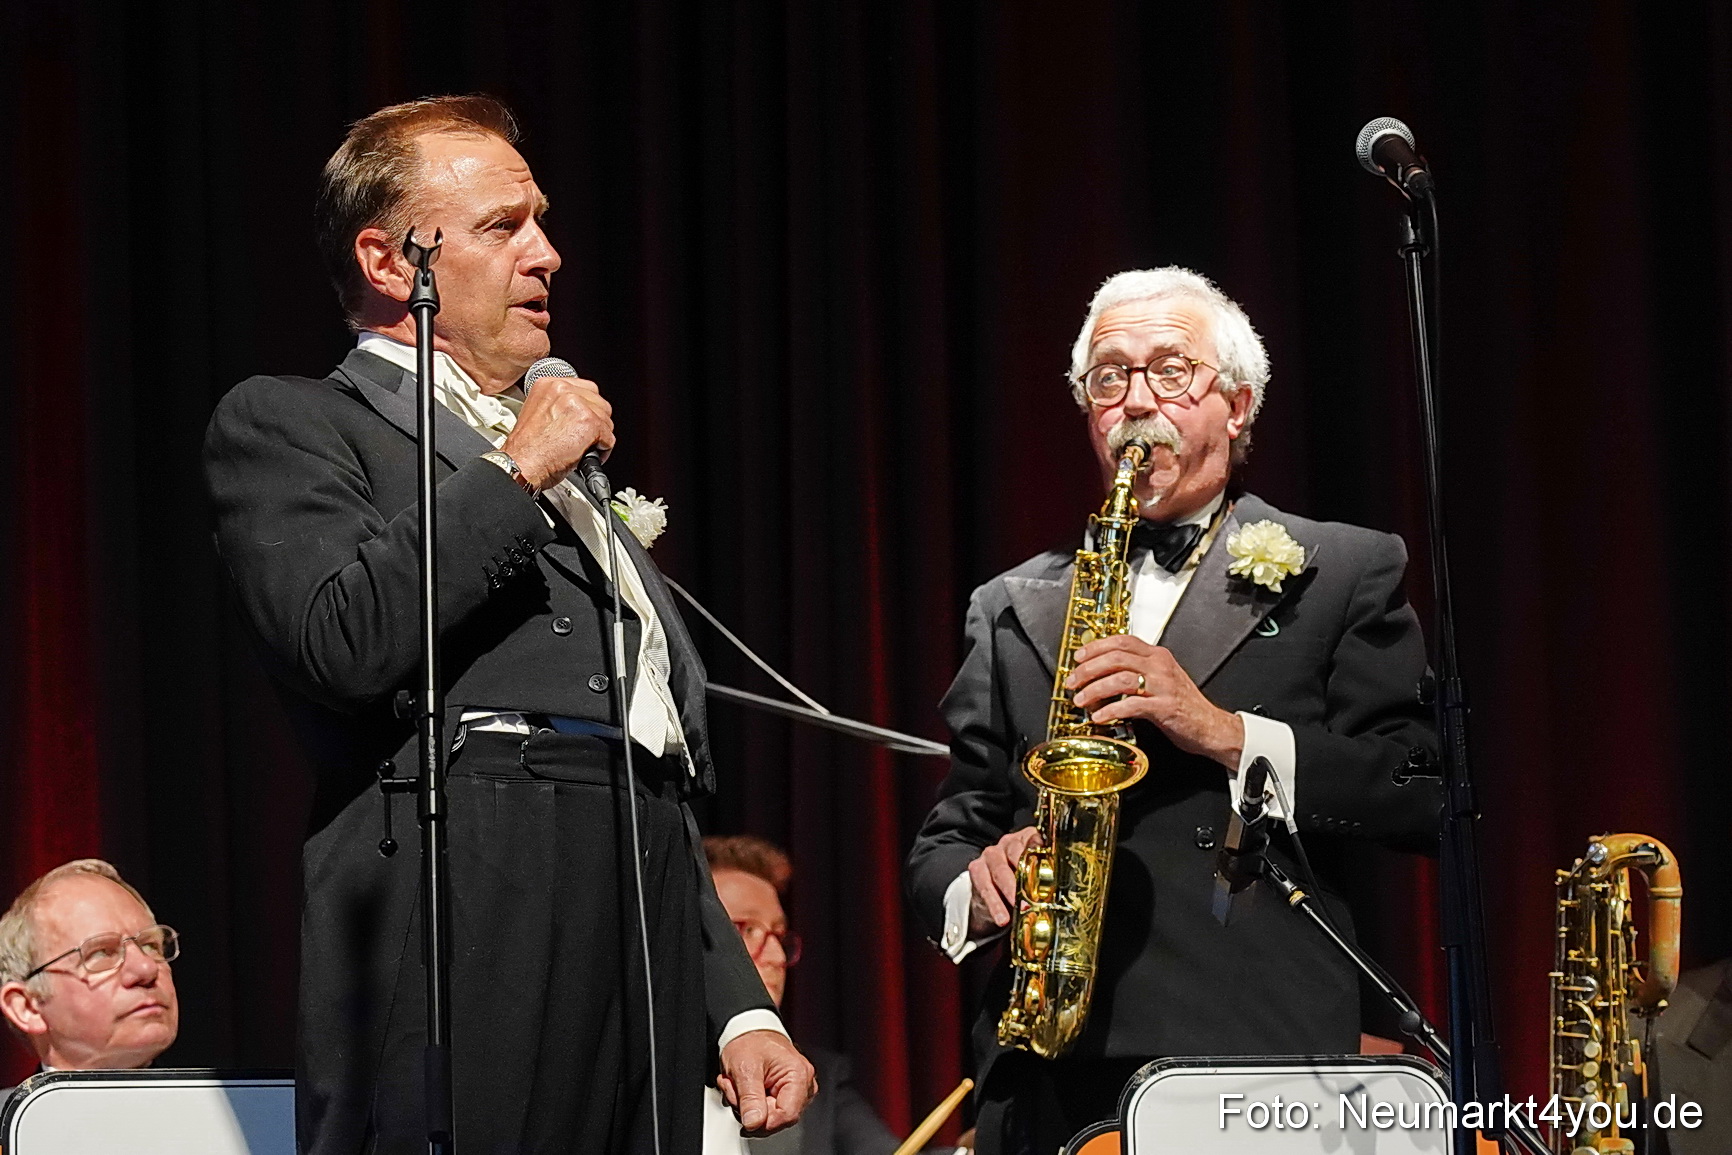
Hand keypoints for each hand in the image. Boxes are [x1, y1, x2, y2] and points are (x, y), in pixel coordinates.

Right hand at [498, 372, 613, 490]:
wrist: (522, 464)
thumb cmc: (526, 448)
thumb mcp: (537, 412)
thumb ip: (558, 406)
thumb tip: (576, 411)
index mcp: (549, 385)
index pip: (586, 388)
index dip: (588, 407)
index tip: (584, 418)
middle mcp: (564, 390)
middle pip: (599, 402)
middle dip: (596, 421)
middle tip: (586, 436)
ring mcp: (578, 405)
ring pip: (606, 420)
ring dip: (600, 436)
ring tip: (584, 447)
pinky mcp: (589, 423)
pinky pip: (609, 437)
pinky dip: (602, 450)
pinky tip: (586, 455)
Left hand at [718, 1029, 816, 1134]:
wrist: (748, 1031)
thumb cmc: (750, 1041)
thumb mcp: (744, 1068)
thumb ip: (749, 1098)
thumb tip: (754, 1123)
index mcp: (799, 1075)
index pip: (787, 1115)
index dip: (764, 1122)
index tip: (745, 1117)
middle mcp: (804, 1084)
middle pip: (779, 1118)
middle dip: (751, 1110)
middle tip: (735, 1091)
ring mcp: (796, 1090)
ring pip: (771, 1116)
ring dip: (748, 1107)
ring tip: (738, 1086)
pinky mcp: (786, 1093)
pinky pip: (768, 1110)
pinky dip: (751, 1104)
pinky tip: (744, 1089)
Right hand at [966, 827, 1040, 936]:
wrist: (996, 891)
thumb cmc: (1023, 881)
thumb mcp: (1038, 875)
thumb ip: (1048, 876)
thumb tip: (1066, 891)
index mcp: (1027, 839)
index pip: (1034, 838)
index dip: (1040, 847)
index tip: (1047, 857)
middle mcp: (1008, 842)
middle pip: (1015, 853)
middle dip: (1026, 875)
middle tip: (1036, 894)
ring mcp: (991, 854)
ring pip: (1000, 871)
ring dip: (1010, 891)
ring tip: (1020, 909)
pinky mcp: (977, 869)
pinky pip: (985, 887)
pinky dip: (995, 905)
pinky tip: (1002, 918)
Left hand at [1065, 634, 1243, 766]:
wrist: (1212, 727)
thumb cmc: (1185, 706)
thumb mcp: (1162, 680)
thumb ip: (1138, 672)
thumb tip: (1103, 674)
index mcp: (1158, 656)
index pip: (1122, 641)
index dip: (1097, 646)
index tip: (1079, 656)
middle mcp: (1160, 667)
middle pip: (1116, 657)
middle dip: (1088, 669)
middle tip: (1073, 681)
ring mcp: (1163, 686)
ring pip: (1120, 678)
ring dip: (1095, 689)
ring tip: (1081, 700)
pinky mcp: (1164, 707)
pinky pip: (1131, 705)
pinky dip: (1111, 710)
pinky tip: (1100, 717)